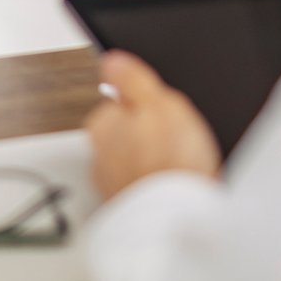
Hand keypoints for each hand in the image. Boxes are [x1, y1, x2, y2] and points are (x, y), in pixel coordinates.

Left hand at [87, 51, 219, 202]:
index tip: (169, 114)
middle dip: (152, 136)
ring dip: (156, 163)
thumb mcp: (158, 101)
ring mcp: (112, 185)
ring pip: (137, 162)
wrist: (179, 220)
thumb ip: (132, 77)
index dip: (151, 106)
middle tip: (179, 141)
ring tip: (182, 166)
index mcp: (102, 124)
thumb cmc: (169, 162)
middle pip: (129, 134)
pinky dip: (160, 185)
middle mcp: (98, 156)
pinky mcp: (130, 207)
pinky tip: (178, 185)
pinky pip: (146, 187)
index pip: (122, 103)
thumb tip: (112, 60)